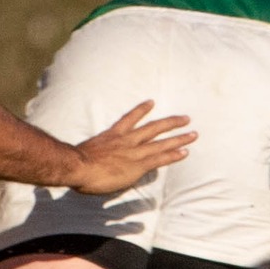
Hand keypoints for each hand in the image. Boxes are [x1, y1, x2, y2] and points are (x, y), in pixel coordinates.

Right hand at [70, 101, 194, 193]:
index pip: (128, 119)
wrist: (78, 166)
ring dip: (179, 137)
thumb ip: (94, 154)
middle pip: (152, 128)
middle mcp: (126, 140)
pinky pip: (160, 158)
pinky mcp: (138, 165)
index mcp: (111, 135)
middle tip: (185, 118)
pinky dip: (173, 154)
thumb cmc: (76, 164)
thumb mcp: (84, 153)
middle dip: (170, 123)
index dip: (141, 110)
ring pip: (161, 142)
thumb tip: (92, 160)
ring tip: (193, 133)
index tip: (151, 102)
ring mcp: (133, 151)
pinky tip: (185, 151)